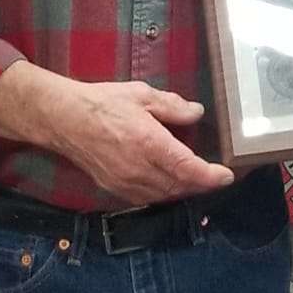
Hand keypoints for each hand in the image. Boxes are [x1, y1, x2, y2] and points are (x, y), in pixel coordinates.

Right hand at [0, 61, 232, 205]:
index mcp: (150, 144)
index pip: (188, 169)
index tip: (227, 175)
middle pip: (180, 186)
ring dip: (183, 190)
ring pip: (164, 195)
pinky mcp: (114, 188)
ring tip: (197, 179)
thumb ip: (172, 106)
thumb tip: (196, 113)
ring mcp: (126, 183)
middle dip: (201, 184)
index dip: (211, 176)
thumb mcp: (142, 95)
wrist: (64, 120)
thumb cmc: (103, 102)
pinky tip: (169, 182)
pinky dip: (163, 193)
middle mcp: (140, 170)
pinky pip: (147, 197)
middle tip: (216, 175)